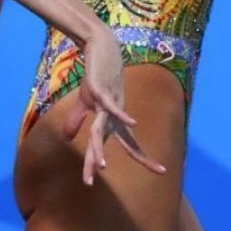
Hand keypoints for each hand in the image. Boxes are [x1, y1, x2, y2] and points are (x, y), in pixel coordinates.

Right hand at [61, 29, 167, 183]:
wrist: (99, 48)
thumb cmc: (96, 76)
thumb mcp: (84, 101)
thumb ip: (76, 121)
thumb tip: (68, 139)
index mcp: (114, 120)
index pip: (128, 144)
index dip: (144, 158)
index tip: (162, 171)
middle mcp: (116, 114)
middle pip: (116, 142)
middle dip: (110, 161)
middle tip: (99, 182)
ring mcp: (109, 101)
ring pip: (103, 128)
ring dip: (99, 147)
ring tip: (101, 166)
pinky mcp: (100, 89)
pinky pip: (109, 104)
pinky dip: (120, 114)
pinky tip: (132, 123)